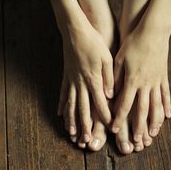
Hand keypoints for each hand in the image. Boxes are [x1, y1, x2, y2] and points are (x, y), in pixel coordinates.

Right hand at [58, 18, 113, 133]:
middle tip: (86, 140)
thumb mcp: (107, 58)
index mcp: (94, 79)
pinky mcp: (66, 76)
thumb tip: (111, 95)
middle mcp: (81, 83)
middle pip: (83, 108)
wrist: (75, 30)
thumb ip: (110, 78)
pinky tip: (60, 114)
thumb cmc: (94, 43)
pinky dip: (62, 105)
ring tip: (70, 133)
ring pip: (71, 105)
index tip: (108, 128)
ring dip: (71, 120)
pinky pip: (63, 94)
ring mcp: (71, 80)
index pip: (100, 102)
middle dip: (85, 125)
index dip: (104, 116)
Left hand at [112, 24, 170, 140]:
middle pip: (142, 110)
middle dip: (139, 127)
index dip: (120, 118)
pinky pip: (166, 95)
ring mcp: (156, 81)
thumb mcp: (119, 59)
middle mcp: (145, 84)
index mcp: (132, 80)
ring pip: (156, 106)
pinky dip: (167, 106)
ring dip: (155, 122)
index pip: (124, 104)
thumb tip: (108, 94)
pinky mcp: (164, 77)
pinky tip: (168, 117)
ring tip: (153, 135)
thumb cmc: (133, 44)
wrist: (152, 31)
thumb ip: (114, 78)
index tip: (115, 130)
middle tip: (138, 142)